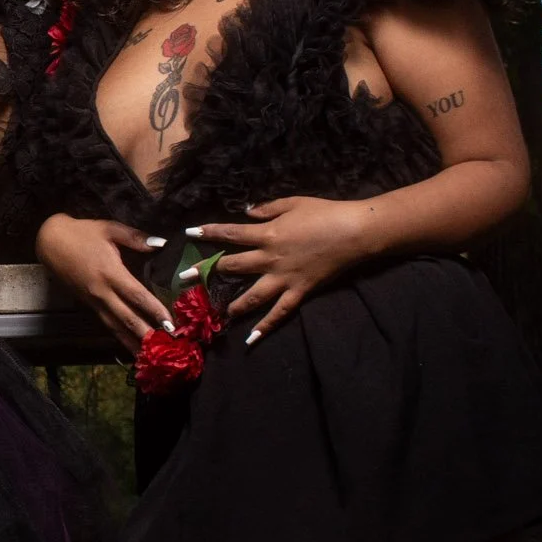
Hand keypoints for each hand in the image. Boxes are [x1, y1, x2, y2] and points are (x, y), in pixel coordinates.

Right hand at [36, 211, 173, 352]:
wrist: (50, 242)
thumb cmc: (81, 233)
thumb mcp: (109, 228)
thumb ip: (135, 237)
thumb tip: (160, 243)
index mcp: (110, 272)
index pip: (136, 296)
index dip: (155, 311)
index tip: (172, 324)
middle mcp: (102, 292)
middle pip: (128, 318)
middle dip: (148, 335)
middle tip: (169, 348)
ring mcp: (94, 301)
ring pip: (116, 327)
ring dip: (134, 343)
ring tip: (152, 358)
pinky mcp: (88, 305)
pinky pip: (107, 324)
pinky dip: (120, 337)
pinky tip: (131, 347)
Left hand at [182, 196, 370, 343]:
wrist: (355, 232)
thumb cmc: (324, 213)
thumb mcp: (292, 203)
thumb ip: (266, 209)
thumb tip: (246, 213)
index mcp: (267, 233)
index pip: (231, 233)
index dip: (209, 232)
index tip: (189, 233)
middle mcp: (271, 258)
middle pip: (233, 266)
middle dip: (207, 271)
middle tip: (185, 278)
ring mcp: (285, 278)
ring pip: (253, 295)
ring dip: (233, 305)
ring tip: (216, 314)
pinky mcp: (300, 291)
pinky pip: (280, 312)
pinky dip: (266, 326)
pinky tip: (251, 338)